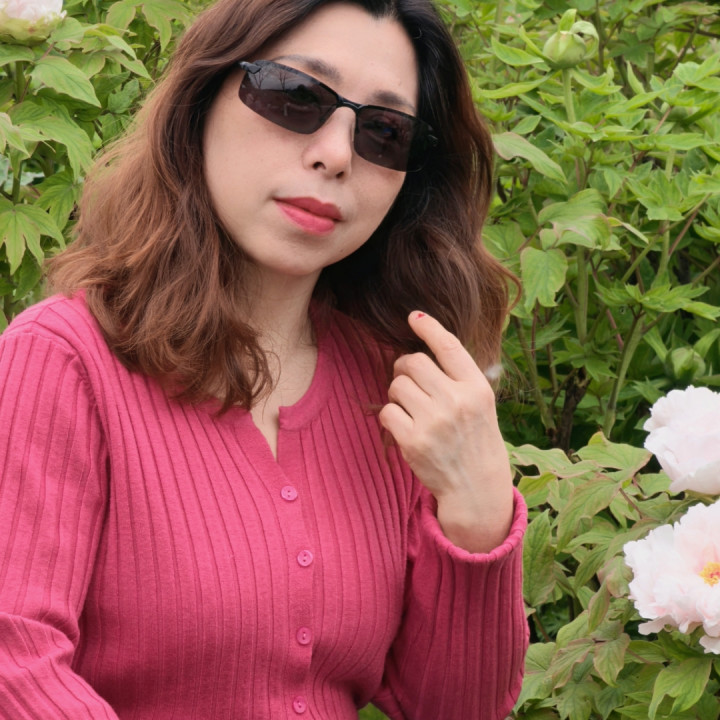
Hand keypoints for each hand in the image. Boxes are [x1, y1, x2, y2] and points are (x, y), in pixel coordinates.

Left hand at [378, 311, 513, 552]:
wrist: (476, 487)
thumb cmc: (475, 439)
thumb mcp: (481, 403)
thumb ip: (458, 376)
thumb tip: (423, 343)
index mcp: (477, 388)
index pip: (449, 346)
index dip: (428, 327)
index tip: (414, 316)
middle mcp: (457, 401)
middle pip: (413, 361)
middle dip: (405, 368)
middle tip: (411, 382)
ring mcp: (435, 422)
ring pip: (396, 384)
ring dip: (397, 393)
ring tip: (411, 408)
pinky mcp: (414, 442)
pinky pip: (387, 411)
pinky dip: (391, 416)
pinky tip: (405, 426)